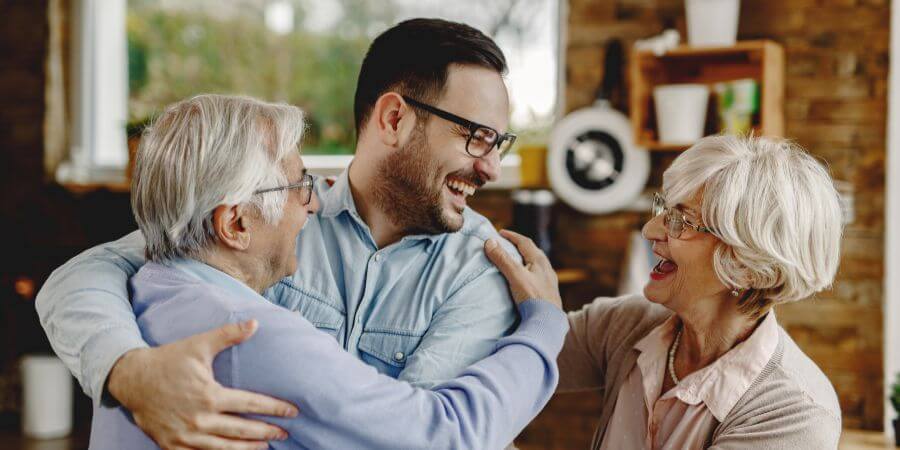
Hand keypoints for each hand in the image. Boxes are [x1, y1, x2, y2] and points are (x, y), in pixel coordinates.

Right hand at [107, 320, 298, 449]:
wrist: (132, 379)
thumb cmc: (169, 360)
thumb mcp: (199, 344)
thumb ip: (228, 334)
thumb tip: (255, 323)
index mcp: (210, 395)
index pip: (251, 404)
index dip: (274, 408)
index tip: (292, 411)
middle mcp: (200, 419)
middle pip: (242, 430)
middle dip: (266, 432)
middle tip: (284, 433)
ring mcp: (186, 436)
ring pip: (224, 448)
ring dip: (247, 448)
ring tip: (265, 447)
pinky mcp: (173, 446)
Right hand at [483, 229, 561, 309]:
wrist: (548, 322)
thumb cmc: (533, 298)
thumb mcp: (515, 276)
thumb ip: (503, 259)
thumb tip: (489, 242)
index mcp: (540, 261)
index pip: (525, 242)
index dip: (512, 236)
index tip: (500, 233)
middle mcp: (547, 269)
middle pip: (533, 251)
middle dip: (519, 246)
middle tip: (507, 244)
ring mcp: (550, 282)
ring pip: (536, 264)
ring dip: (525, 259)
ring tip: (516, 260)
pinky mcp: (549, 293)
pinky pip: (538, 276)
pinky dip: (529, 272)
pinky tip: (526, 280)